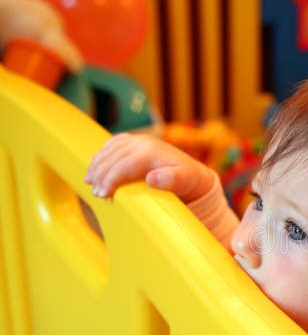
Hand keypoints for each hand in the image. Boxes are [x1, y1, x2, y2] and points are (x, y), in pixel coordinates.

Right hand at [85, 133, 215, 201]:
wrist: (192, 172)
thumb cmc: (187, 180)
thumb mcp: (185, 181)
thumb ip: (171, 179)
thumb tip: (152, 178)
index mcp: (150, 152)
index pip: (122, 165)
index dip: (109, 180)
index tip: (102, 194)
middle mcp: (142, 142)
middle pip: (112, 158)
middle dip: (99, 175)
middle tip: (94, 192)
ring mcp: (138, 139)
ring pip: (109, 150)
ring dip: (96, 165)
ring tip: (89, 182)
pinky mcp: (135, 140)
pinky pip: (112, 143)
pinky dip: (101, 154)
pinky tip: (94, 165)